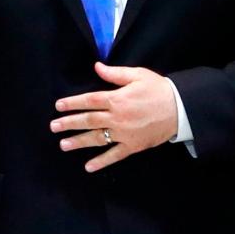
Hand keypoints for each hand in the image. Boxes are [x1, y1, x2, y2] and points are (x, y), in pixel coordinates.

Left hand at [51, 62, 178, 171]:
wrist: (180, 108)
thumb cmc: (158, 89)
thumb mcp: (138, 75)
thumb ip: (115, 73)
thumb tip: (97, 67)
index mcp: (117, 98)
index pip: (89, 101)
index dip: (72, 103)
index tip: (59, 105)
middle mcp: (117, 117)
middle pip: (88, 120)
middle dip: (69, 123)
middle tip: (53, 126)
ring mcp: (124, 133)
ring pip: (97, 138)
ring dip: (79, 142)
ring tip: (64, 144)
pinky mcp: (133, 145)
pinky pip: (114, 155)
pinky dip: (101, 162)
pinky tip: (88, 166)